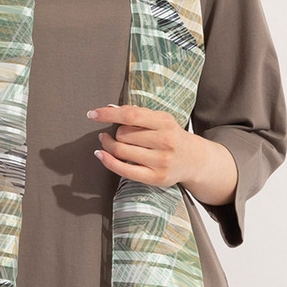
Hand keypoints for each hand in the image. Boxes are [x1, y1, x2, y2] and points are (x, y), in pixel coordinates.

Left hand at [87, 104, 237, 205]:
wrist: (194, 160)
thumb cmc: (171, 136)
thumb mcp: (160, 120)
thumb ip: (137, 114)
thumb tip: (109, 109)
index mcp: (165, 122)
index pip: (131, 115)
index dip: (108, 114)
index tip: (92, 114)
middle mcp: (165, 141)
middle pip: (123, 134)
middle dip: (116, 133)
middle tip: (119, 134)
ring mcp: (160, 161)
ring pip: (121, 150)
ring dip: (108, 145)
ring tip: (108, 142)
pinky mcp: (155, 177)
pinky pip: (123, 169)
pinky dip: (107, 161)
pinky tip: (100, 154)